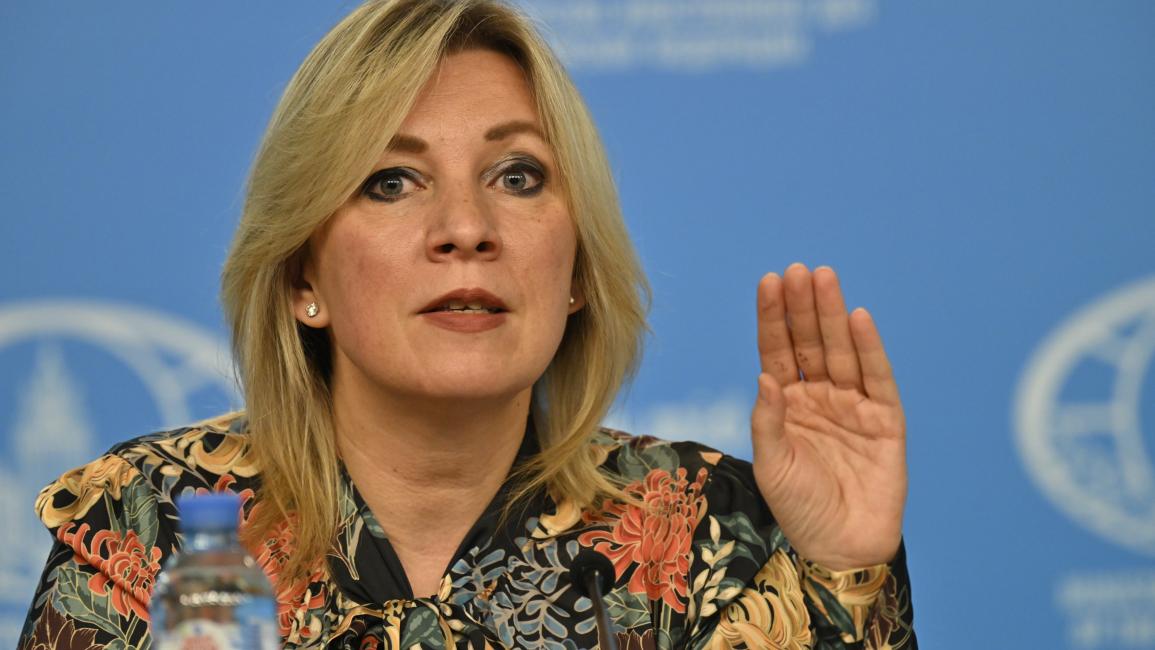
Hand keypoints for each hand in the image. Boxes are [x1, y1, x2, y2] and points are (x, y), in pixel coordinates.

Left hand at [751, 263, 905, 569]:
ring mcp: (853, 405)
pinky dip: (869, 349)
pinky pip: (877, 378)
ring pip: (841, 352)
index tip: (768, 282)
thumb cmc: (799, 508)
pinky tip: (858, 319)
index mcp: (786, 404)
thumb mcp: (771, 465)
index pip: (777, 351)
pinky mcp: (885, 420)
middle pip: (809, 342)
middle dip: (803, 306)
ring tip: (824, 278)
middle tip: (797, 270)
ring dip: (832, 315)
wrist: (840, 547)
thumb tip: (764, 375)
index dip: (773, 318)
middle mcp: (819, 397)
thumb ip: (768, 421)